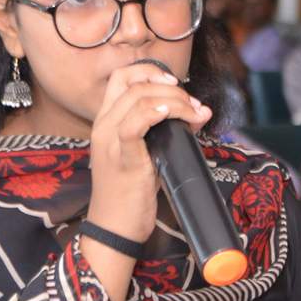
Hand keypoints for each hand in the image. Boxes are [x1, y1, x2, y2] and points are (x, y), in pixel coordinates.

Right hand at [87, 62, 212, 244]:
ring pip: (139, 98)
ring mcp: (109, 141)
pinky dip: (157, 113)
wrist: (114, 229)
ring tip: (193, 114)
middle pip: (133, 82)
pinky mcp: (122, 158)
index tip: (175, 85)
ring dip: (174, 100)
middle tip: (192, 105)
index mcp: (105, 122)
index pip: (122, 77)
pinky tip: (173, 116)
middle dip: (170, 86)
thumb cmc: (130, 195)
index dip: (150, 71)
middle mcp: (103, 126)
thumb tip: (198, 113)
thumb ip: (166, 133)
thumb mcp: (148, 156)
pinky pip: (135, 123)